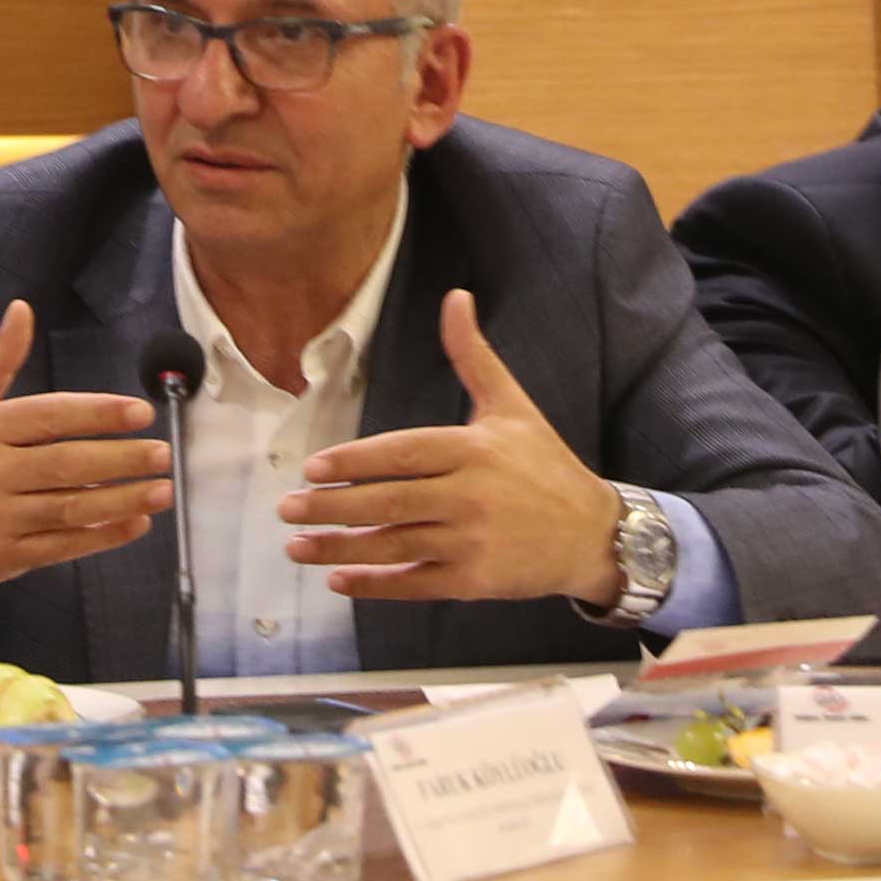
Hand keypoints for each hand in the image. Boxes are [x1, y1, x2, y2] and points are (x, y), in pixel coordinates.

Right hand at [0, 301, 169, 598]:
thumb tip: (22, 309)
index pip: (48, 416)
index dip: (96, 413)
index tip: (139, 412)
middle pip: (66, 464)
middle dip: (120, 458)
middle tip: (162, 452)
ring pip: (70, 509)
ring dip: (121, 500)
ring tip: (162, 490)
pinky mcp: (4, 559)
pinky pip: (62, 547)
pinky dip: (102, 537)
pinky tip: (134, 524)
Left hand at [283, 293, 623, 605]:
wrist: (593, 532)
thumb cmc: (545, 465)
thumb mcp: (512, 405)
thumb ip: (474, 356)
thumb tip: (455, 296)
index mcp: (474, 449)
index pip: (402, 453)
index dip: (355, 461)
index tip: (312, 468)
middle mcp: (471, 495)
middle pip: (390, 502)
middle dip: (333, 507)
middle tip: (287, 507)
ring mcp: (473, 542)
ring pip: (395, 545)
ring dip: (341, 548)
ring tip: (297, 546)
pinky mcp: (476, 581)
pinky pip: (416, 584)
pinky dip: (377, 584)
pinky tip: (340, 580)